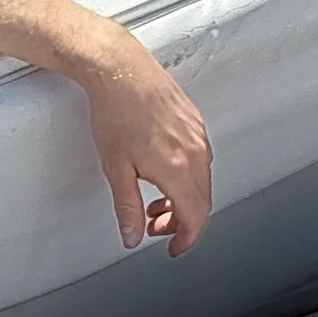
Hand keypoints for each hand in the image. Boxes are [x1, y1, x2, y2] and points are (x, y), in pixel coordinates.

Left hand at [77, 35, 213, 253]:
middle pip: (201, 202)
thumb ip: (127, 208)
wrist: (120, 69)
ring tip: (154, 202)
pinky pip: (200, 160)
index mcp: (178, 169)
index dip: (186, 239)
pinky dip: (185, 177)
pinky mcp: (194, 122)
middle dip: (180, 221)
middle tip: (157, 228)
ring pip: (201, 181)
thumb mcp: (116, 169)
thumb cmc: (116, 110)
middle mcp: (195, 153)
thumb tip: (131, 236)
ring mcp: (197, 135)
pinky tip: (162, 173)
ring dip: (181, 199)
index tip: (175, 248)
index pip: (194, 218)